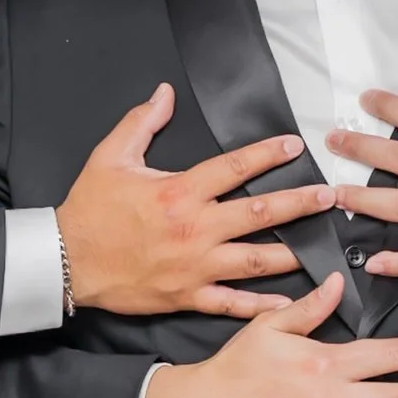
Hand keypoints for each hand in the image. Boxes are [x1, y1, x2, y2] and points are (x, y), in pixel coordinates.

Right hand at [59, 83, 337, 318]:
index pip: (235, 167)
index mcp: (179, 192)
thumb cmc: (88, 210)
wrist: (67, 262)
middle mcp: (195, 229)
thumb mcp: (110, 157)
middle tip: (330, 197)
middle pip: (260, 214)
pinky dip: (263, 305)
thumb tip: (165, 93)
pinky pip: (233, 303)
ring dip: (294, 252)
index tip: (295, 145)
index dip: (268, 154)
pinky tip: (290, 304)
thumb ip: (142, 123)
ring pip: (257, 260)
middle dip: (300, 204)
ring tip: (324, 245)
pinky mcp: (189, 296)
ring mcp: (196, 266)